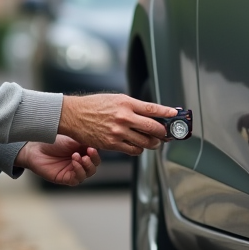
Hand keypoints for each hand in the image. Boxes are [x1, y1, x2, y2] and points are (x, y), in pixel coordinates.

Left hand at [16, 137, 99, 186]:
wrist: (36, 149)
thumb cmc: (53, 142)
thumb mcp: (72, 138)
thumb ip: (85, 141)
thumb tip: (99, 141)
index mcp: (83, 151)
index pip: (96, 154)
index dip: (96, 152)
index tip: (93, 147)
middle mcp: (80, 162)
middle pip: (94, 165)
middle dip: (93, 159)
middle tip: (89, 151)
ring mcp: (73, 171)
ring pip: (88, 173)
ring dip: (86, 165)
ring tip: (77, 156)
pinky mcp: (66, 178)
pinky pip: (78, 179)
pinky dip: (79, 171)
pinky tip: (74, 162)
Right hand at [58, 94, 178, 155]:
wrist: (73, 115)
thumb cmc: (93, 105)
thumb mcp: (115, 99)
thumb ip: (133, 106)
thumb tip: (151, 114)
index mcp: (125, 103)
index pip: (152, 109)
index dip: (167, 113)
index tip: (175, 115)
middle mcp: (124, 117)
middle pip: (153, 127)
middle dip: (163, 132)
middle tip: (166, 133)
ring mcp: (118, 132)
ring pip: (146, 142)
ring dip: (154, 143)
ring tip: (155, 142)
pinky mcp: (112, 144)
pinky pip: (133, 150)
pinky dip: (139, 149)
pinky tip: (139, 146)